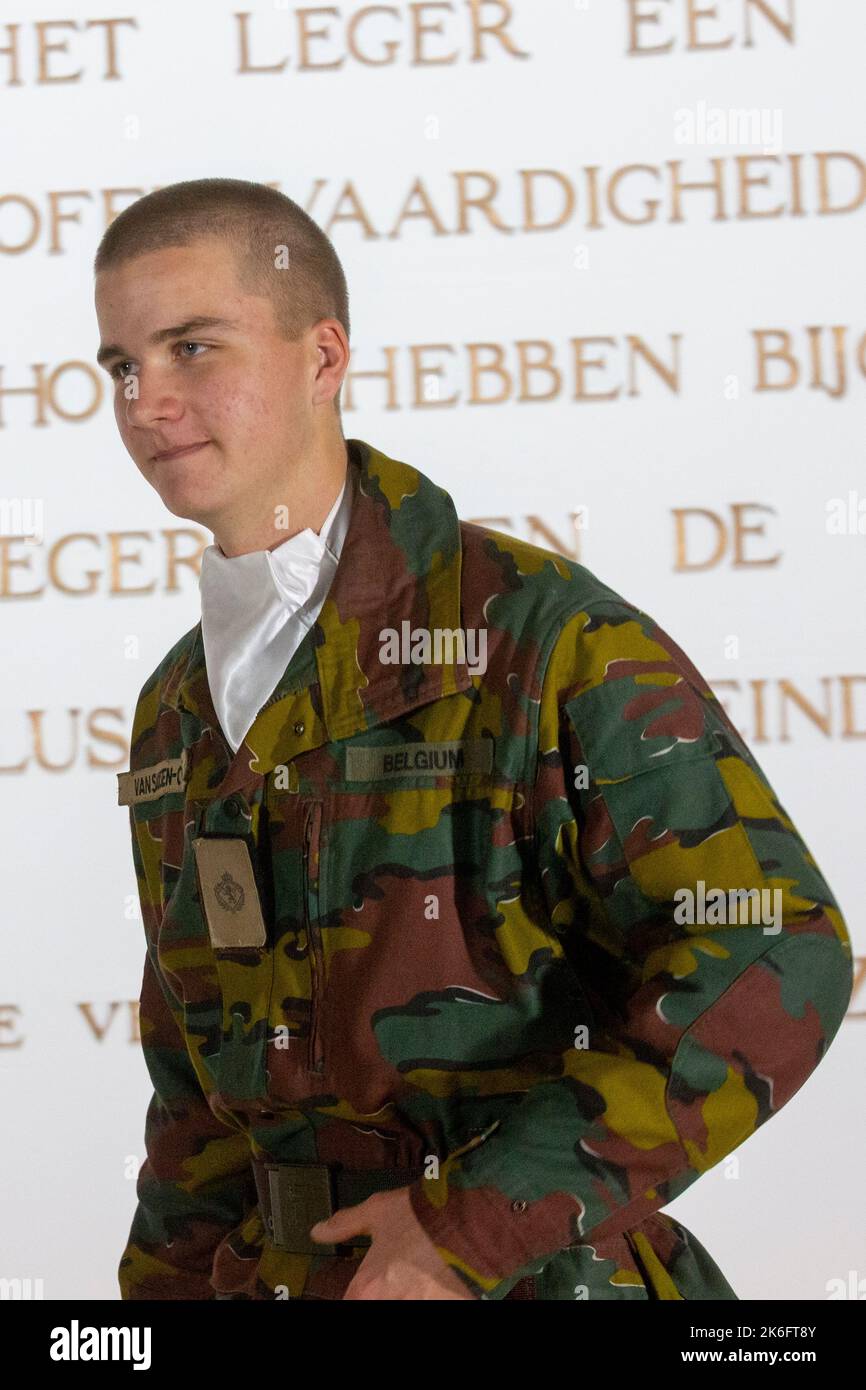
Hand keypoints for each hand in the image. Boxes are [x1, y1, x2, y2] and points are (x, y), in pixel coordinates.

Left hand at [308, 1186, 477, 1299]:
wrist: (475, 1220)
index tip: (364, 1288)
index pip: (348, 1304)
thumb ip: (346, 1224)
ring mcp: (421, 1308)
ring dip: (409, 1294)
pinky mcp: (449, 1307)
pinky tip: (436, 1283)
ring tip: (417, 1280)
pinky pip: (433, 1303)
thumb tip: (318, 1231)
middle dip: (384, 1293)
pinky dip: (432, 1295)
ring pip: (406, 1306)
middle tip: (394, 1279)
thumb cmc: (424, 1216)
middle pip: (374, 1306)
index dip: (354, 1295)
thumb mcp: (379, 1211)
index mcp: (368, 1288)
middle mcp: (391, 1305)